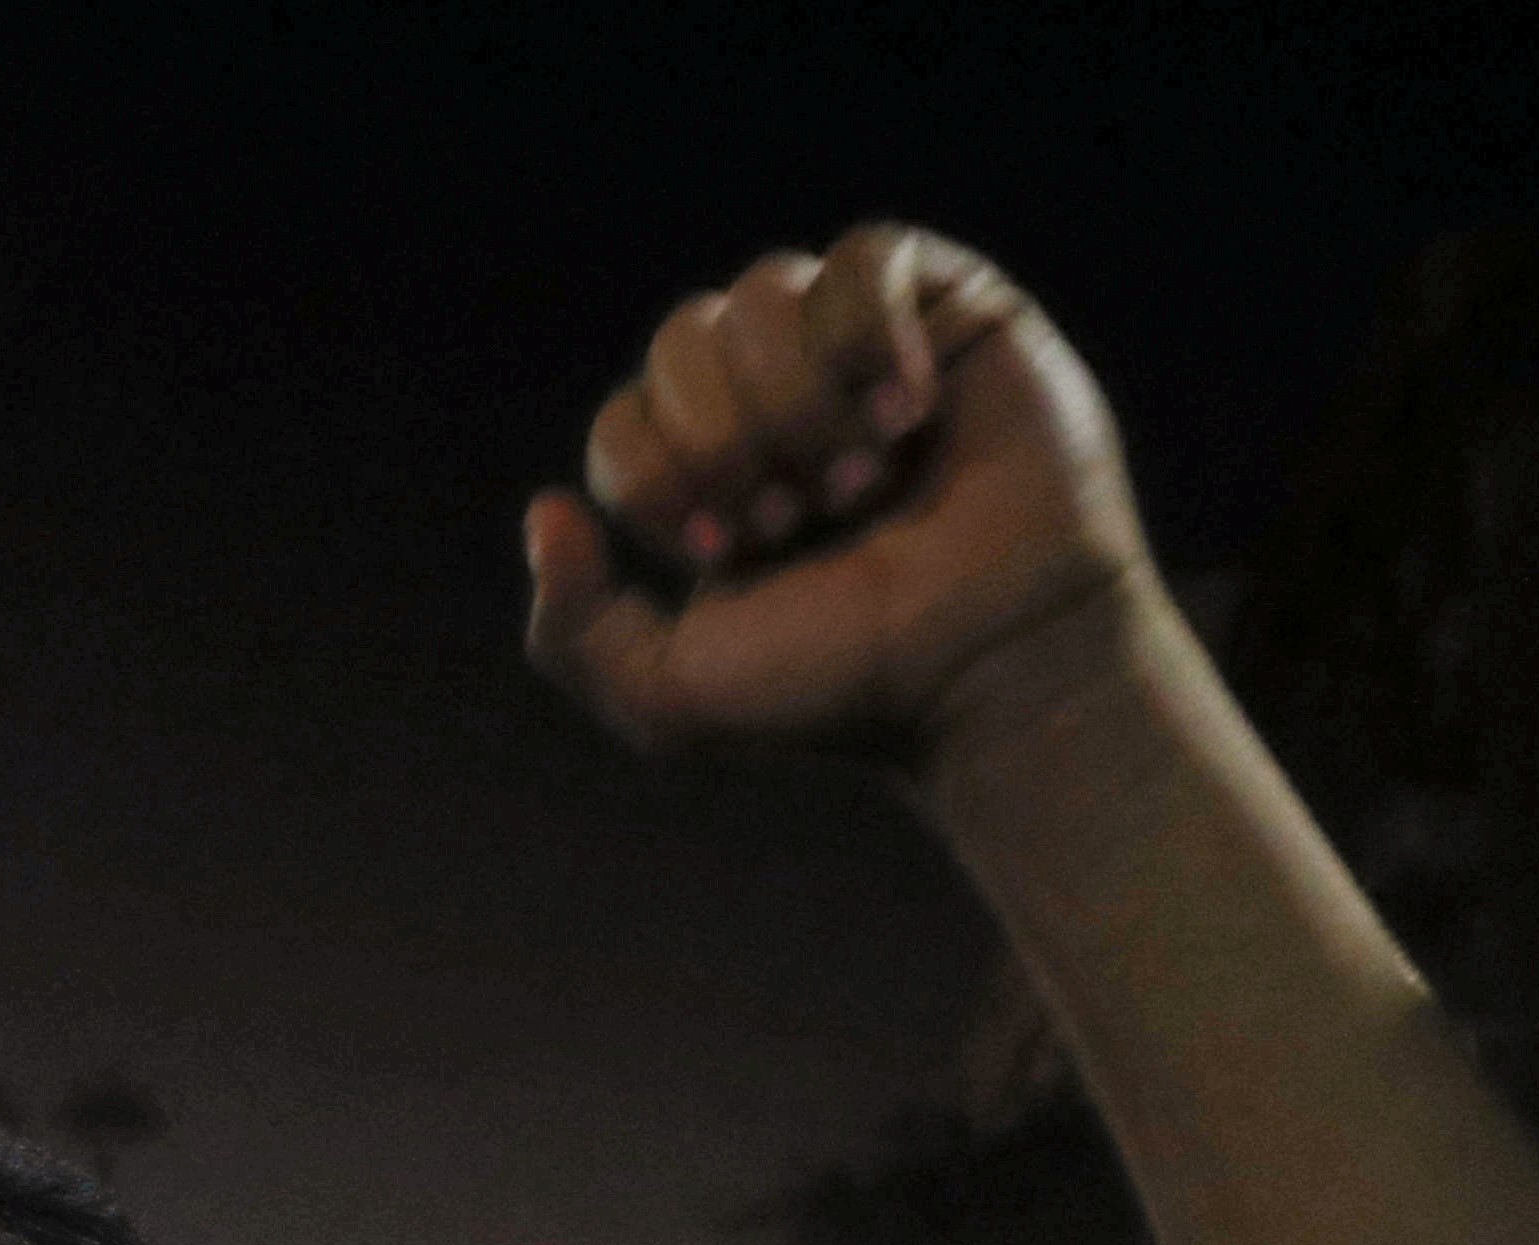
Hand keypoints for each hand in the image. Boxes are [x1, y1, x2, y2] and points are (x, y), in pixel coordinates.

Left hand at [525, 225, 1153, 763]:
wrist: (993, 669)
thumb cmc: (850, 686)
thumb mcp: (671, 698)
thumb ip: (571, 630)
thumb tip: (544, 511)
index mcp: (709, 480)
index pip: (624, 421)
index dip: (655, 477)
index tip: (727, 550)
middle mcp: (776, 403)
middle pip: (682, 339)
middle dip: (725, 437)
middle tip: (797, 516)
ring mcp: (862, 349)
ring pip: (764, 290)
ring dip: (799, 400)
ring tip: (862, 480)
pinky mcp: (951, 309)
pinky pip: (866, 253)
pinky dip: (868, 333)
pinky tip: (910, 411)